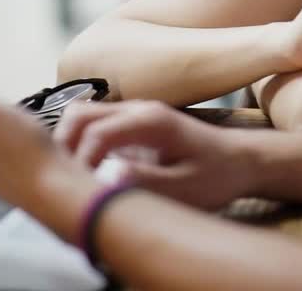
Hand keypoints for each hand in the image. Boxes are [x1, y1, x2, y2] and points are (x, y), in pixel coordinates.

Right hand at [55, 100, 256, 210]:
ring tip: (71, 179)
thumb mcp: (186, 187)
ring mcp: (134, 113)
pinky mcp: (131, 124)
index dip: (80, 163)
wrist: (239, 160)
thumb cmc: (216, 175)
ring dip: (69, 144)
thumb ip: (146, 181)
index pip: (96, 133)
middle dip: (64, 147)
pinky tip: (84, 173)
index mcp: (151, 120)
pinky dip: (79, 144)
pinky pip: (94, 124)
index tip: (79, 192)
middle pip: (80, 115)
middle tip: (62, 184)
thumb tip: (106, 178)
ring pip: (83, 116)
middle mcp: (138, 109)